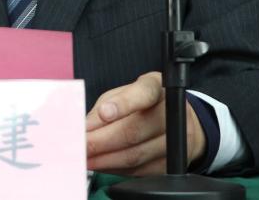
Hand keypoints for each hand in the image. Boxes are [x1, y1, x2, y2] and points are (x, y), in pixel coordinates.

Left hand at [85, 71, 205, 175]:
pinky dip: (116, 169)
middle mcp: (171, 111)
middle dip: (102, 141)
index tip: (103, 113)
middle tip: (80, 146)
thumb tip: (84, 128)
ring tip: (86, 159)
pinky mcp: (172, 162)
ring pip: (136, 154)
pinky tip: (102, 165)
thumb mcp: (122, 95)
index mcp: (156, 87)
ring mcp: (177, 139)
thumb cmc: (141, 104)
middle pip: (135, 130)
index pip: (143, 93)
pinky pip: (140, 170)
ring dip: (106, 160)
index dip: (123, 103)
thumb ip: (104, 107)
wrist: (173, 120)